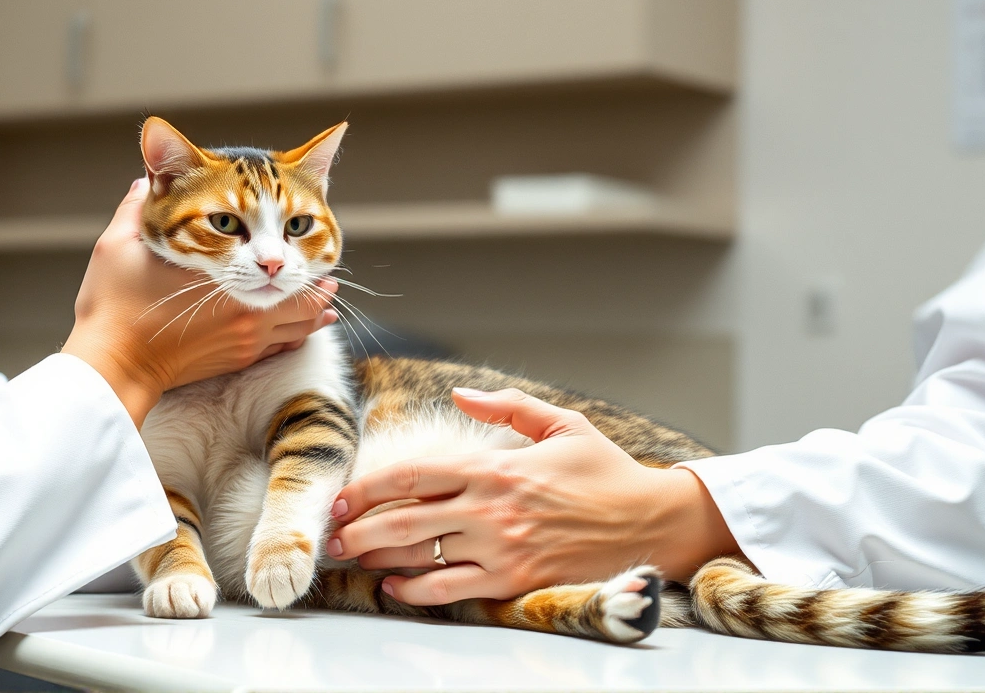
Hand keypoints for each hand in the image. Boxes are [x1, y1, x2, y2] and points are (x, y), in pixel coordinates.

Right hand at [62, 178, 338, 425]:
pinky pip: (282, 346)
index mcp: (224, 278)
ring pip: (298, 324)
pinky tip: (310, 328)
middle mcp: (244, 312)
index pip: (276, 260)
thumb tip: (143, 181)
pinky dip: (300, 333)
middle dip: (314, 281)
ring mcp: (243, 340)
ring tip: (328, 294)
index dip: (296, 245)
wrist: (113, 367)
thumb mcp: (120, 246)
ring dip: (314, 308)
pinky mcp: (235, 361)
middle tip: (327, 269)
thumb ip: (136, 208)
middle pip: (300, 296)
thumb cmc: (114, 308)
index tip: (305, 227)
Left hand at [324, 387, 737, 605]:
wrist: (652, 521)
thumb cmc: (606, 472)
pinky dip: (420, 591)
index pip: (417, 473)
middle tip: (331, 531)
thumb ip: (506, 406)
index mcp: (497, 465)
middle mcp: (492, 507)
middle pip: (407, 517)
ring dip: (381, 556)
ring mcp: (502, 548)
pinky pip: (455, 589)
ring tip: (351, 557)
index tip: (343, 494)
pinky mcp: (516, 581)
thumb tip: (460, 392)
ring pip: (424, 554)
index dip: (371, 486)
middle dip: (361, 525)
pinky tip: (397, 587)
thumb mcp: (561, 423)